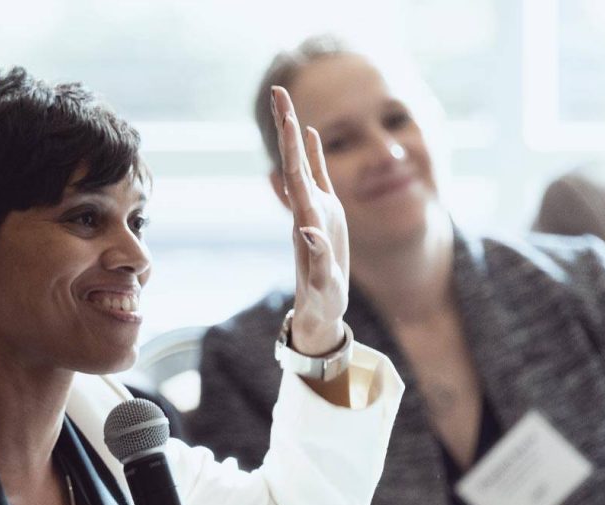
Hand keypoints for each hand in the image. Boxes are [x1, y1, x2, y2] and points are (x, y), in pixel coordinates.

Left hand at [270, 85, 349, 356]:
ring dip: (295, 135)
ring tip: (287, 103)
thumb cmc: (321, 300)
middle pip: (295, 161)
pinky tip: (309, 134)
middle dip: (287, 127)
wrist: (319, 311)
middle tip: (278, 92)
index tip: (287, 115)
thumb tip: (308, 231)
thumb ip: (316, 257)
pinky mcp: (326, 216)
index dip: (292, 144)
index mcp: (307, 220)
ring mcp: (316, 210)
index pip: (296, 174)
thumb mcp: (321, 281)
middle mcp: (308, 209)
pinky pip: (318, 177)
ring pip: (303, 165)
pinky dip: (313, 154)